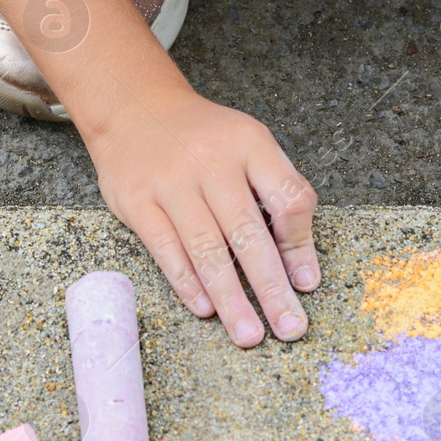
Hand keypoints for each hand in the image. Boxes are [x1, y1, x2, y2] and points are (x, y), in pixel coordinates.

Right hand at [0, 0, 319, 346]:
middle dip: (272, 288)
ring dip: (231, 298)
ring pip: (207, 249)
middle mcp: (211, 162)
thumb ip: (280, 196)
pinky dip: (188, 283)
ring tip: (249, 334)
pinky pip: (167, 250)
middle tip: (290, 328)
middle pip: (248, 234)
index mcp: (249, 145)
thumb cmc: (204, 137)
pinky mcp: (137, 201)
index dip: (301, 245)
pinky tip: (206, 309)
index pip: (288, 198)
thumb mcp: (250, 146)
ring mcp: (171, 182)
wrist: (133, 106)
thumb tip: (303, 268)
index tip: (307, 284)